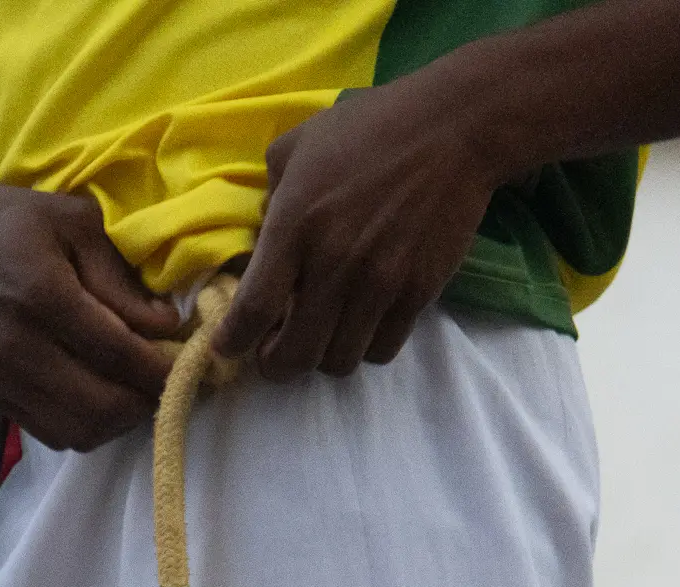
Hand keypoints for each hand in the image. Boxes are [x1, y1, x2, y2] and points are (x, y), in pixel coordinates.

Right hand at [0, 184, 180, 450]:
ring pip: (82, 431)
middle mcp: (19, 347)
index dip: (165, 368)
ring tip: (140, 391)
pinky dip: (90, 427)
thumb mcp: (73, 223)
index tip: (195, 363)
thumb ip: (120, 277)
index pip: (120, 354)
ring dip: (122, 421)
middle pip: (105, 405)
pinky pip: (55, 435)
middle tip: (173, 382)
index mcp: (43, 296)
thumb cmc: (10, 222)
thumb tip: (166, 325)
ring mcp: (2, 380)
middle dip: (150, 401)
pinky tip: (104, 398)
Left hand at [212, 80, 504, 380]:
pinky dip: (364, 346)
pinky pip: (382, 349)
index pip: (253, 309)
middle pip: (296, 354)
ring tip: (322, 335)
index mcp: (294, 226)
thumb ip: (270, 198)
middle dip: (276, 365)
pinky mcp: (417, 293)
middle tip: (273, 352)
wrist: (452, 129)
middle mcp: (334, 264)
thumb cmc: (369, 128)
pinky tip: (361, 323)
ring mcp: (380, 284)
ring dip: (323, 357)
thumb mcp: (296, 147)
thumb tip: (264, 241)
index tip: (228, 346)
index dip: (233, 340)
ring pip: (340, 361)